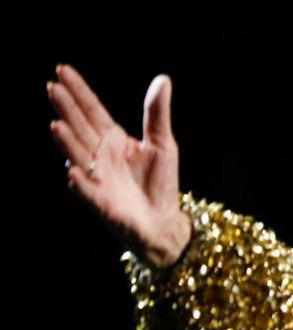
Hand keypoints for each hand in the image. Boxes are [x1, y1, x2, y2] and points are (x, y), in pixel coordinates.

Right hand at [47, 64, 190, 267]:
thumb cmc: (159, 182)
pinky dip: (79, 182)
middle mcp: (99, 155)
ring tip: (56, 125)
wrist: (162, 220)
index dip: (79, 91)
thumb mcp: (163, 143)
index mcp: (113, 139)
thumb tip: (163, 79)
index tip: (62, 70)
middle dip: (66, 109)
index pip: (92, 110)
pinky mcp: (101, 202)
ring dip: (67, 142)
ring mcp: (97, 177)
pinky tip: (72, 170)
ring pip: (78, 156)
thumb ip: (157, 113)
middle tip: (52, 87)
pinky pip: (87, 191)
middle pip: (80, 127)